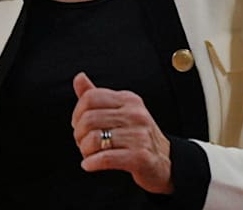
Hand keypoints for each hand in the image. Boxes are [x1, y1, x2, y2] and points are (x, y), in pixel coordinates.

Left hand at [71, 72, 173, 194]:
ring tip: (89, 154)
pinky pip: (105, 158)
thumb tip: (79, 77)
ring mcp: (139, 135)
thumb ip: (97, 96)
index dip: (77, 113)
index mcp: (129, 99)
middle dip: (79, 134)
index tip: (78, 125)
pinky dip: (91, 163)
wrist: (165, 162)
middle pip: (89, 118)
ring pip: (94, 139)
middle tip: (82, 143)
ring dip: (85, 150)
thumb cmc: (137, 136)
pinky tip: (89, 165)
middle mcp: (136, 114)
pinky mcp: (140, 156)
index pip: (91, 97)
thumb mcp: (120, 111)